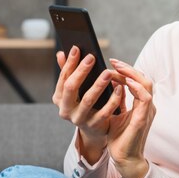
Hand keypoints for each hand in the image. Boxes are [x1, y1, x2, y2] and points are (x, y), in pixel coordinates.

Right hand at [52, 46, 124, 162]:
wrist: (94, 129)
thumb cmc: (84, 103)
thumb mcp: (75, 90)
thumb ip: (68, 73)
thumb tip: (61, 53)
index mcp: (59, 98)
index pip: (63, 77)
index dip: (70, 63)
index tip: (77, 48)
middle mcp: (65, 109)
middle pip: (71, 87)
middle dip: (81, 71)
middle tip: (92, 57)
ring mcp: (78, 119)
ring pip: (88, 100)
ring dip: (98, 85)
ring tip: (108, 72)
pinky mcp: (93, 126)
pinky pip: (104, 112)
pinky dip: (112, 99)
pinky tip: (120, 88)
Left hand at [107, 58, 155, 177]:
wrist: (124, 159)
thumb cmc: (120, 138)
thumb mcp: (115, 114)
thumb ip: (116, 100)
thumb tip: (110, 84)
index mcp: (141, 105)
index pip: (137, 81)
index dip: (126, 71)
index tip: (112, 64)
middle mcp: (146, 106)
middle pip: (144, 79)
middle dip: (128, 68)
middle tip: (113, 61)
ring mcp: (146, 112)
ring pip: (146, 85)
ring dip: (131, 74)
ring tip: (117, 68)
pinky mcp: (142, 119)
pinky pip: (144, 98)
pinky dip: (136, 88)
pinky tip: (124, 83)